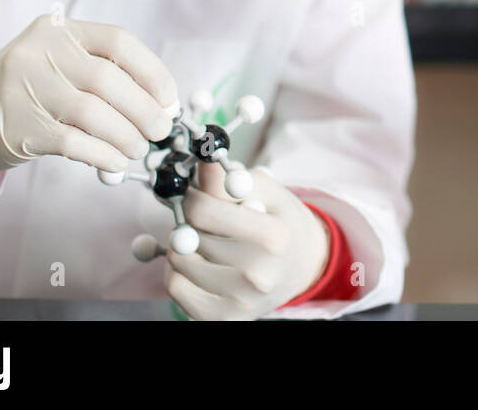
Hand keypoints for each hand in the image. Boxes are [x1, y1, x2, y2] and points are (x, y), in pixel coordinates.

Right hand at [0, 14, 177, 171]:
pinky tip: (116, 161)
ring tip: (138, 147)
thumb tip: (164, 103)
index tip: (168, 98)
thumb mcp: (61, 61)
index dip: (153, 71)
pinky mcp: (17, 128)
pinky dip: (104, 155)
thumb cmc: (32, 86)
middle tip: (159, 129)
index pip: (119, 42)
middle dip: (145, 110)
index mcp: (59, 29)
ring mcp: (25, 90)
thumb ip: (107, 73)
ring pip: (94, 114)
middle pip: (109, 81)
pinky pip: (74, 143)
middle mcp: (40, 53)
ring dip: (127, 136)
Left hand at [165, 163, 330, 320]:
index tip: (199, 193)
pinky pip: (175, 288)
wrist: (302, 266)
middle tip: (206, 218)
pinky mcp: (223, 319)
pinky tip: (200, 264)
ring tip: (206, 242)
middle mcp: (258, 274)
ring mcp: (240, 301)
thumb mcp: (267, 192)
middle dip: (191, 221)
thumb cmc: (281, 222)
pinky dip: (179, 272)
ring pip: (177, 262)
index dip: (193, 196)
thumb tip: (202, 158)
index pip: (204, 212)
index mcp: (274, 237)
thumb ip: (231, 177)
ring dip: (183, 246)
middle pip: (189, 236)